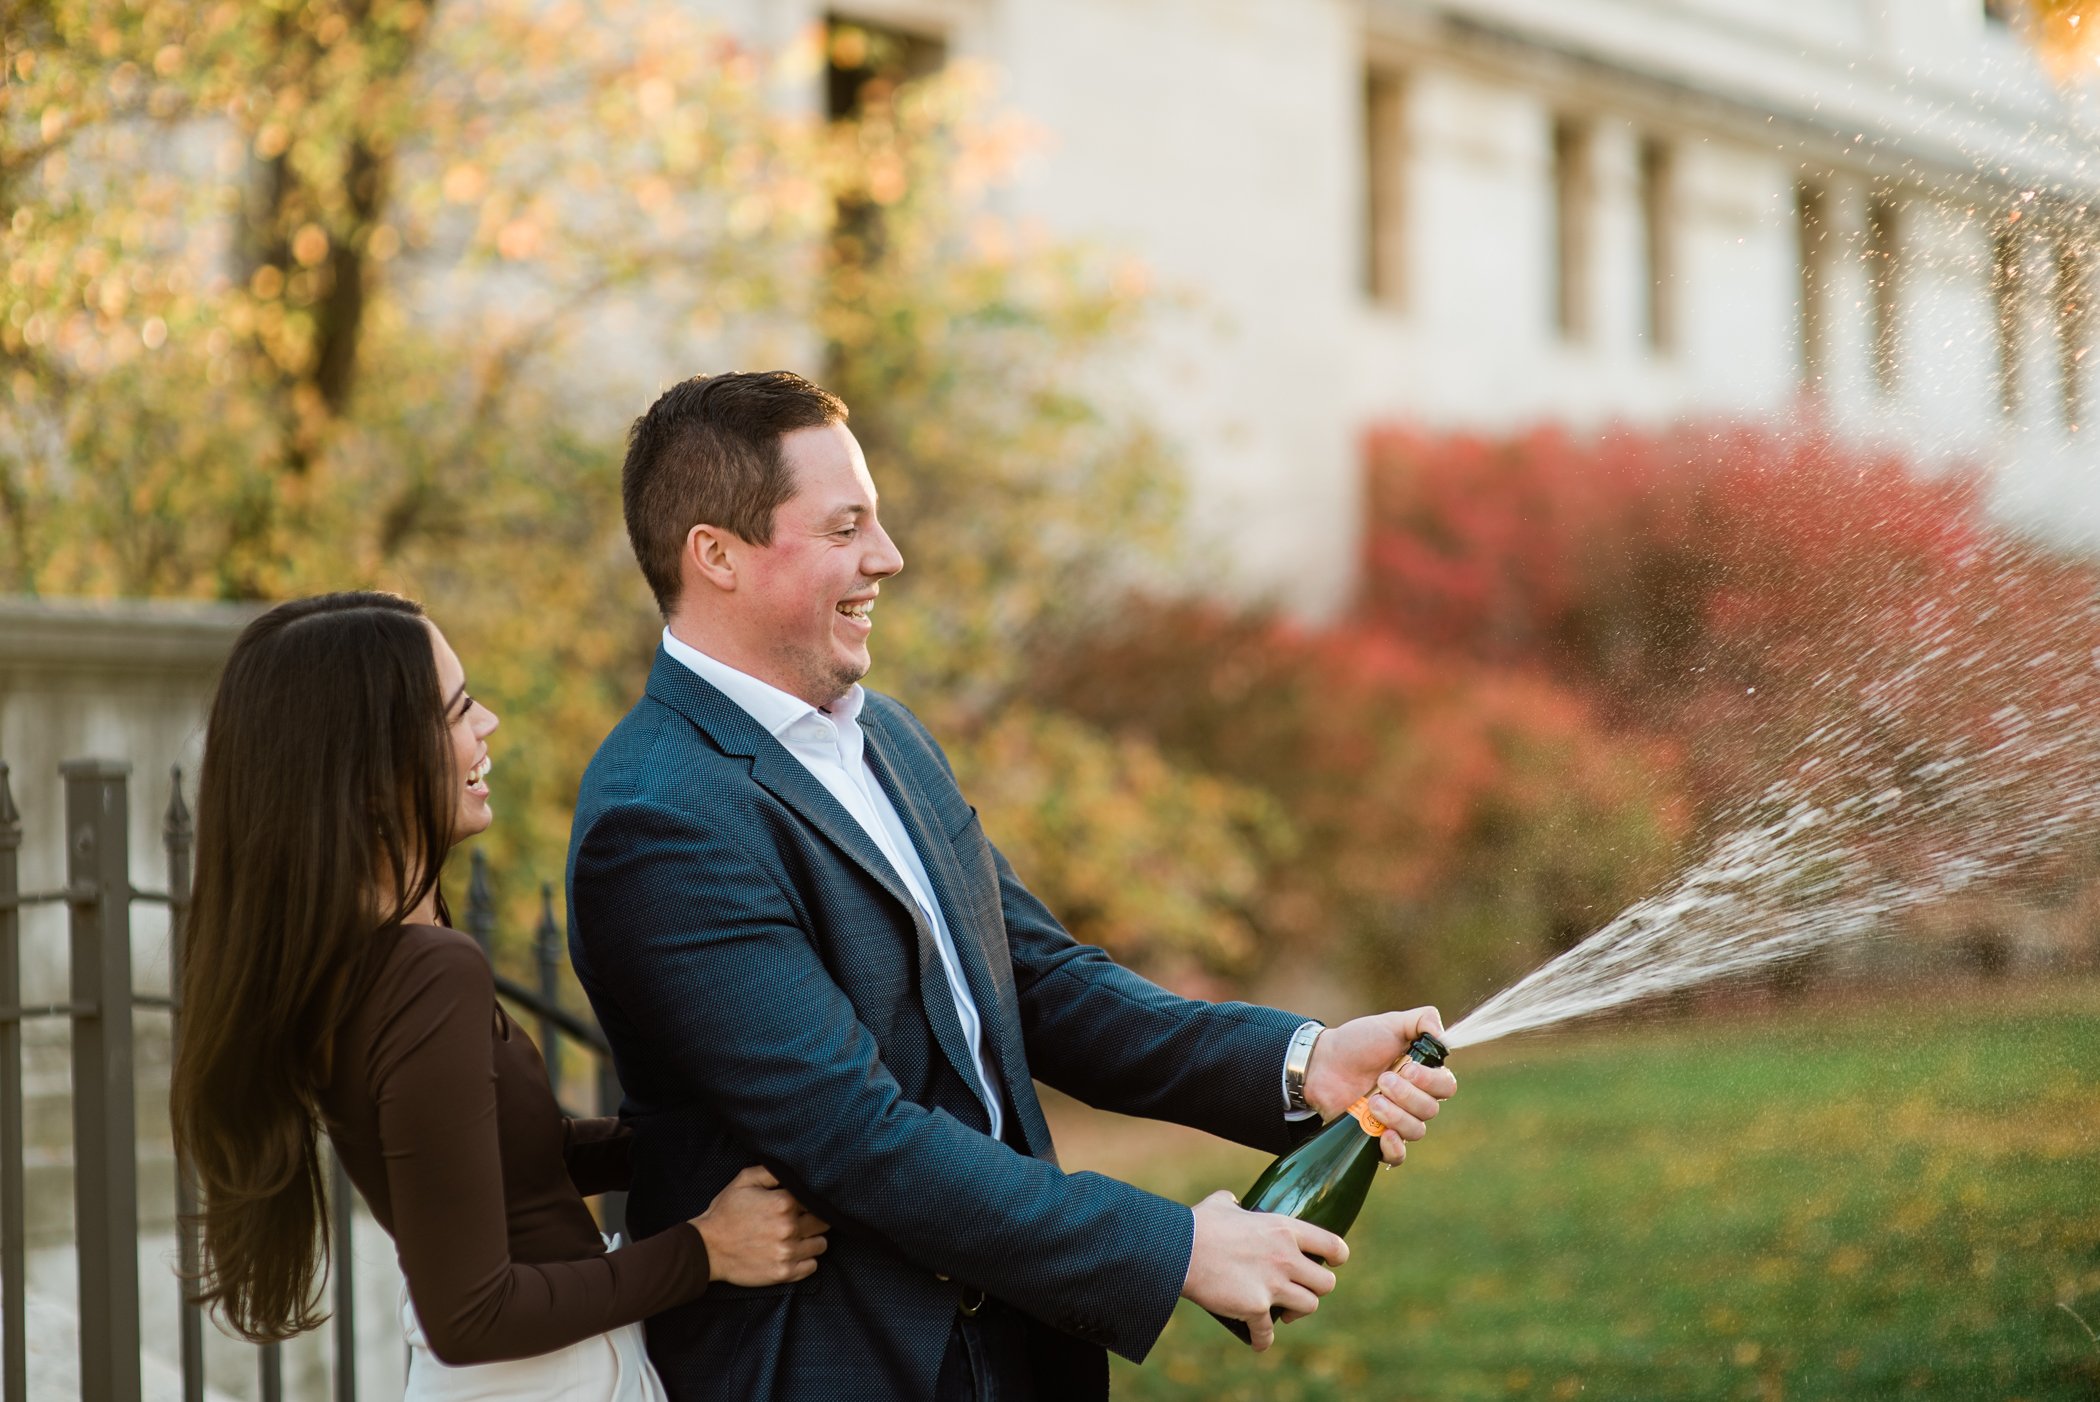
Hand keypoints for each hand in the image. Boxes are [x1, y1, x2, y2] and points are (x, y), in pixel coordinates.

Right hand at [690, 1164, 829, 1285]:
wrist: (706, 1249)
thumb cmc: (725, 1212)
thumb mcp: (745, 1181)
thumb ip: (773, 1171)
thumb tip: (798, 1169)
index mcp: (783, 1203)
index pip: (816, 1199)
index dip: (812, 1200)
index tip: (803, 1204)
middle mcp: (789, 1228)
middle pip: (823, 1222)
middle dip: (815, 1219)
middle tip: (801, 1220)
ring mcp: (787, 1252)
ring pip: (821, 1244)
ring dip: (812, 1240)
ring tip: (797, 1237)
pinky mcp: (783, 1273)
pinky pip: (812, 1266)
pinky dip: (806, 1260)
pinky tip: (794, 1253)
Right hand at [1179, 1190, 1345, 1350]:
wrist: (1177, 1250)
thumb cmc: (1198, 1224)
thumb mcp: (1223, 1203)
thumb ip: (1236, 1203)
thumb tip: (1235, 1203)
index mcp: (1284, 1228)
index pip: (1333, 1245)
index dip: (1338, 1257)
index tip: (1333, 1262)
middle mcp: (1285, 1257)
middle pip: (1326, 1283)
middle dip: (1314, 1289)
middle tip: (1297, 1290)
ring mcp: (1272, 1284)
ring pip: (1308, 1307)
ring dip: (1296, 1313)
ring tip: (1281, 1313)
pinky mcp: (1255, 1308)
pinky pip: (1268, 1333)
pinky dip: (1263, 1339)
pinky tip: (1259, 1340)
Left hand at [1303, 1007, 1457, 1165]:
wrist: (1321, 1063)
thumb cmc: (1357, 1043)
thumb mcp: (1390, 1023)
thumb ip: (1422, 1020)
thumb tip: (1444, 1036)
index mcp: (1422, 1075)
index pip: (1447, 1086)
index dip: (1431, 1081)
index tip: (1408, 1068)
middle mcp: (1413, 1100)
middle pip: (1431, 1110)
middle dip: (1406, 1095)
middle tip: (1382, 1080)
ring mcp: (1396, 1120)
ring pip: (1416, 1131)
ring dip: (1396, 1115)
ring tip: (1372, 1100)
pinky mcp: (1376, 1138)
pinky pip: (1398, 1157)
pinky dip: (1395, 1148)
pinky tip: (1383, 1134)